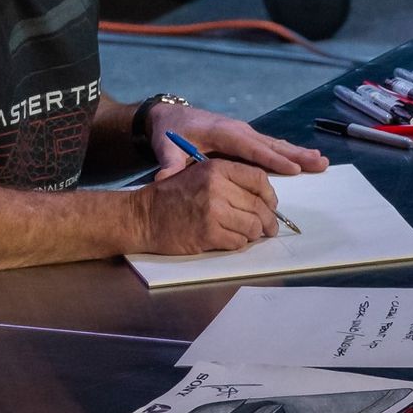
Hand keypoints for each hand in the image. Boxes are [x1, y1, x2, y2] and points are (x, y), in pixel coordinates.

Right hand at [135, 158, 278, 253]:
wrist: (142, 217)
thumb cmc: (170, 196)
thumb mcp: (198, 175)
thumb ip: (228, 181)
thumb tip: (261, 198)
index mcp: (216, 168)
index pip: (258, 179)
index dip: (270, 195)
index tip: (271, 205)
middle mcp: (217, 186)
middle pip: (258, 205)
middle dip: (267, 221)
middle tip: (268, 228)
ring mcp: (213, 211)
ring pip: (252, 226)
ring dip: (253, 234)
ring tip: (247, 235)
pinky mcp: (208, 233)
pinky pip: (238, 241)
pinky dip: (237, 243)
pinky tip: (228, 240)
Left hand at [148, 103, 327, 179]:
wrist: (169, 117)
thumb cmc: (169, 133)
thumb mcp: (166, 147)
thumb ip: (169, 163)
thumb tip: (165, 179)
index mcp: (222, 132)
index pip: (250, 147)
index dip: (271, 158)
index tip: (293, 169)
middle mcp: (237, 130)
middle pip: (270, 144)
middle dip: (295, 154)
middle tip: (319, 163)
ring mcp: (243, 132)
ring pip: (274, 144)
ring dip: (298, 153)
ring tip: (321, 161)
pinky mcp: (245, 137)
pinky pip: (270, 145)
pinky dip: (289, 152)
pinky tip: (306, 158)